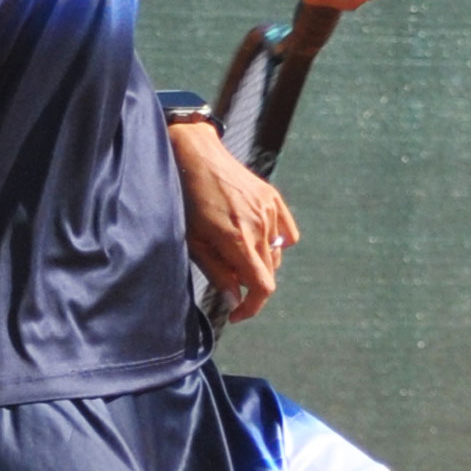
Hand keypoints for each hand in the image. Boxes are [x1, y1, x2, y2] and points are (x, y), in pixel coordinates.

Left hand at [169, 119, 297, 323]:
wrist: (195, 156)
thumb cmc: (186, 200)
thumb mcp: (192, 241)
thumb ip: (216, 272)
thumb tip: (233, 299)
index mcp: (238, 239)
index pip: (261, 287)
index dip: (251, 307)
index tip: (236, 314)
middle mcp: (259, 226)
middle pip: (269, 274)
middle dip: (250, 285)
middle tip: (227, 278)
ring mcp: (270, 211)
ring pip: (276, 255)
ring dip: (259, 263)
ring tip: (234, 252)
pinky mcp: (273, 199)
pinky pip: (285, 234)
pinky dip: (273, 244)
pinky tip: (254, 238)